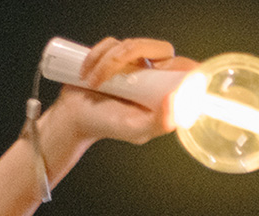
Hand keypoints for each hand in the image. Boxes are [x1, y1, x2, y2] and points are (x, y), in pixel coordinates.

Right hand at [49, 37, 197, 144]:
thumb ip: (160, 122)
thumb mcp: (137, 130)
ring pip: (129, 45)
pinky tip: (85, 74)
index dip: (176, 65)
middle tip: (105, 77)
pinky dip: (95, 57)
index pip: (183, 68)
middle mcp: (152, 74)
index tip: (156, 74)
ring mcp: (134, 62)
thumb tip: (175, 99)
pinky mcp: (115, 53)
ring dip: (105, 63)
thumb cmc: (107, 125)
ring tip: (93, 84)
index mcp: (163, 91)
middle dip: (125, 57)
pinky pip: (111, 43)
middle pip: (156, 48)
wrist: (76, 117)